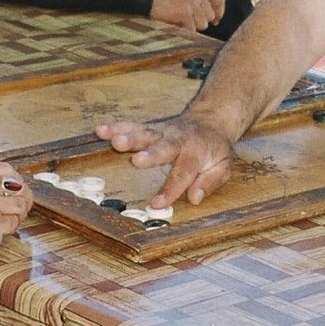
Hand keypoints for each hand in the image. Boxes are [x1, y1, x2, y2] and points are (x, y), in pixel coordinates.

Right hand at [0, 160, 31, 263]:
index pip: (6, 169)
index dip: (15, 179)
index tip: (16, 187)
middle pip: (18, 186)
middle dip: (23, 195)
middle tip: (22, 204)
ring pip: (19, 205)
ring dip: (19, 213)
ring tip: (13, 218)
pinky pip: (13, 224)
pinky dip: (11, 228)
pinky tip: (3, 230)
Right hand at [95, 114, 234, 207]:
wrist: (210, 121)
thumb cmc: (214, 150)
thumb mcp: (223, 167)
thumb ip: (210, 182)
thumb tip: (194, 197)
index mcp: (196, 152)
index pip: (184, 173)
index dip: (170, 189)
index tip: (157, 204)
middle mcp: (178, 140)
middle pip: (164, 147)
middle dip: (150, 154)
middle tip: (137, 161)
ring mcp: (162, 132)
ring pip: (146, 134)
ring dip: (130, 137)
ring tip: (115, 142)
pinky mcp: (151, 128)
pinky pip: (133, 126)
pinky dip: (116, 128)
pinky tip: (101, 131)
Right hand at [149, 0, 225, 31]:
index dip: (219, 12)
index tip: (216, 20)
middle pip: (210, 15)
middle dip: (200, 19)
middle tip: (186, 17)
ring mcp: (192, 2)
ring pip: (202, 24)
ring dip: (192, 25)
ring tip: (178, 17)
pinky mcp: (185, 13)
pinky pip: (192, 29)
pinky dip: (183, 29)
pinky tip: (175, 22)